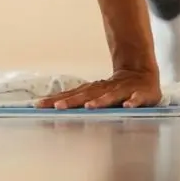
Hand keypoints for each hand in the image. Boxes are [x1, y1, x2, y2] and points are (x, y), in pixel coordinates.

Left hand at [36, 69, 161, 108]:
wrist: (141, 73)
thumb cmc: (114, 90)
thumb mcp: (94, 95)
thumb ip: (77, 101)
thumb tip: (52, 107)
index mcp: (91, 90)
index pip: (70, 95)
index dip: (54, 100)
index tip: (38, 105)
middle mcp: (104, 89)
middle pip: (85, 95)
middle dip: (71, 101)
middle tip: (57, 107)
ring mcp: (122, 91)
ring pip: (109, 96)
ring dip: (100, 101)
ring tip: (88, 106)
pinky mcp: (140, 94)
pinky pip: (136, 98)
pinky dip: (133, 102)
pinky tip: (127, 106)